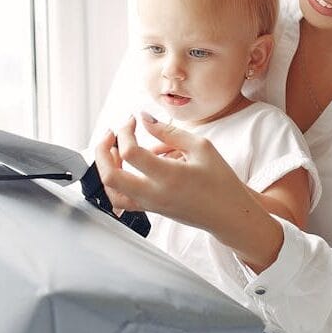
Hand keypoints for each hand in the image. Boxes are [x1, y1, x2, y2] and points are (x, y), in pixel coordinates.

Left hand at [94, 113, 250, 231]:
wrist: (228, 214)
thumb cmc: (220, 181)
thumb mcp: (201, 147)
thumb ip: (169, 132)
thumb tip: (145, 118)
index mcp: (169, 177)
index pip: (130, 152)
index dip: (126, 131)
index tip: (132, 120)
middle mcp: (155, 194)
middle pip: (110, 176)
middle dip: (102, 150)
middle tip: (111, 133)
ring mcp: (150, 205)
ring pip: (110, 191)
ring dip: (105, 167)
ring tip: (113, 149)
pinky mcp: (150, 210)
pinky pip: (121, 200)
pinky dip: (114, 182)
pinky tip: (123, 167)